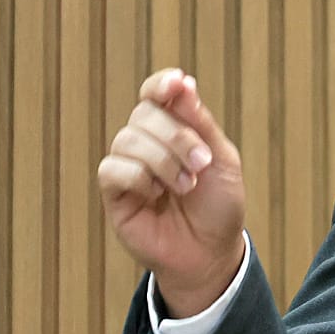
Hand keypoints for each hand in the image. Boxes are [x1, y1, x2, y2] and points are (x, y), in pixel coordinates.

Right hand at [98, 68, 246, 316]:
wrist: (211, 252)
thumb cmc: (218, 205)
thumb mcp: (222, 159)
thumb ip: (200, 122)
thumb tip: (182, 82)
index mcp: (175, 127)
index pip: (156, 93)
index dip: (161, 84)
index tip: (176, 84)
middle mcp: (147, 141)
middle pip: (144, 113)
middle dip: (177, 136)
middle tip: (202, 163)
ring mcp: (128, 165)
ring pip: (128, 139)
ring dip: (163, 161)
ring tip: (186, 186)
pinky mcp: (114, 193)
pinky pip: (112, 169)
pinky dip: (140, 178)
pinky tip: (157, 195)